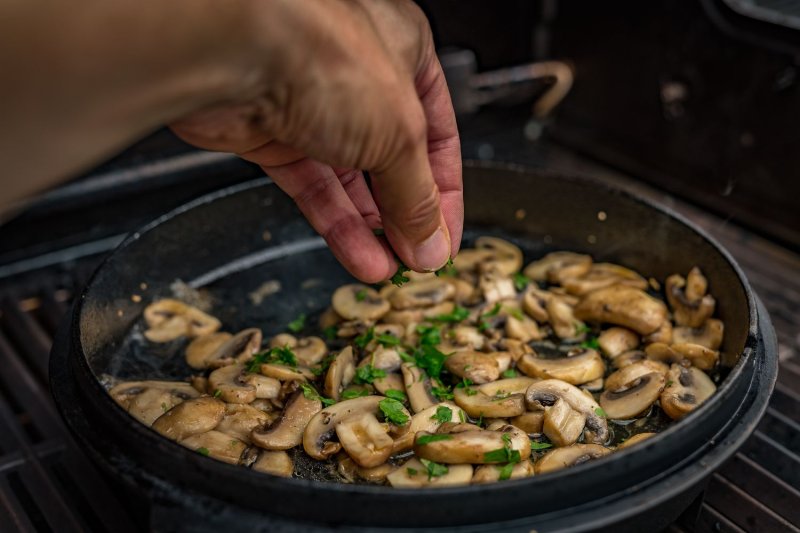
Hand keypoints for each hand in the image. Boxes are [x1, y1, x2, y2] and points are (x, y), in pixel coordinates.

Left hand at [169, 0, 461, 282]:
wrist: (232, 51)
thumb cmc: (322, 54)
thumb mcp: (400, 134)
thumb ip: (418, 195)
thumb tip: (431, 240)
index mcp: (404, 54)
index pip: (437, 133)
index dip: (443, 190)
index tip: (444, 234)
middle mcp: (357, 76)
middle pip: (391, 159)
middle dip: (404, 214)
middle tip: (416, 256)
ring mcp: (310, 106)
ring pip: (348, 179)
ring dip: (370, 228)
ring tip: (390, 267)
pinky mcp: (269, 134)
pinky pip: (311, 188)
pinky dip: (335, 224)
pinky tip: (358, 255)